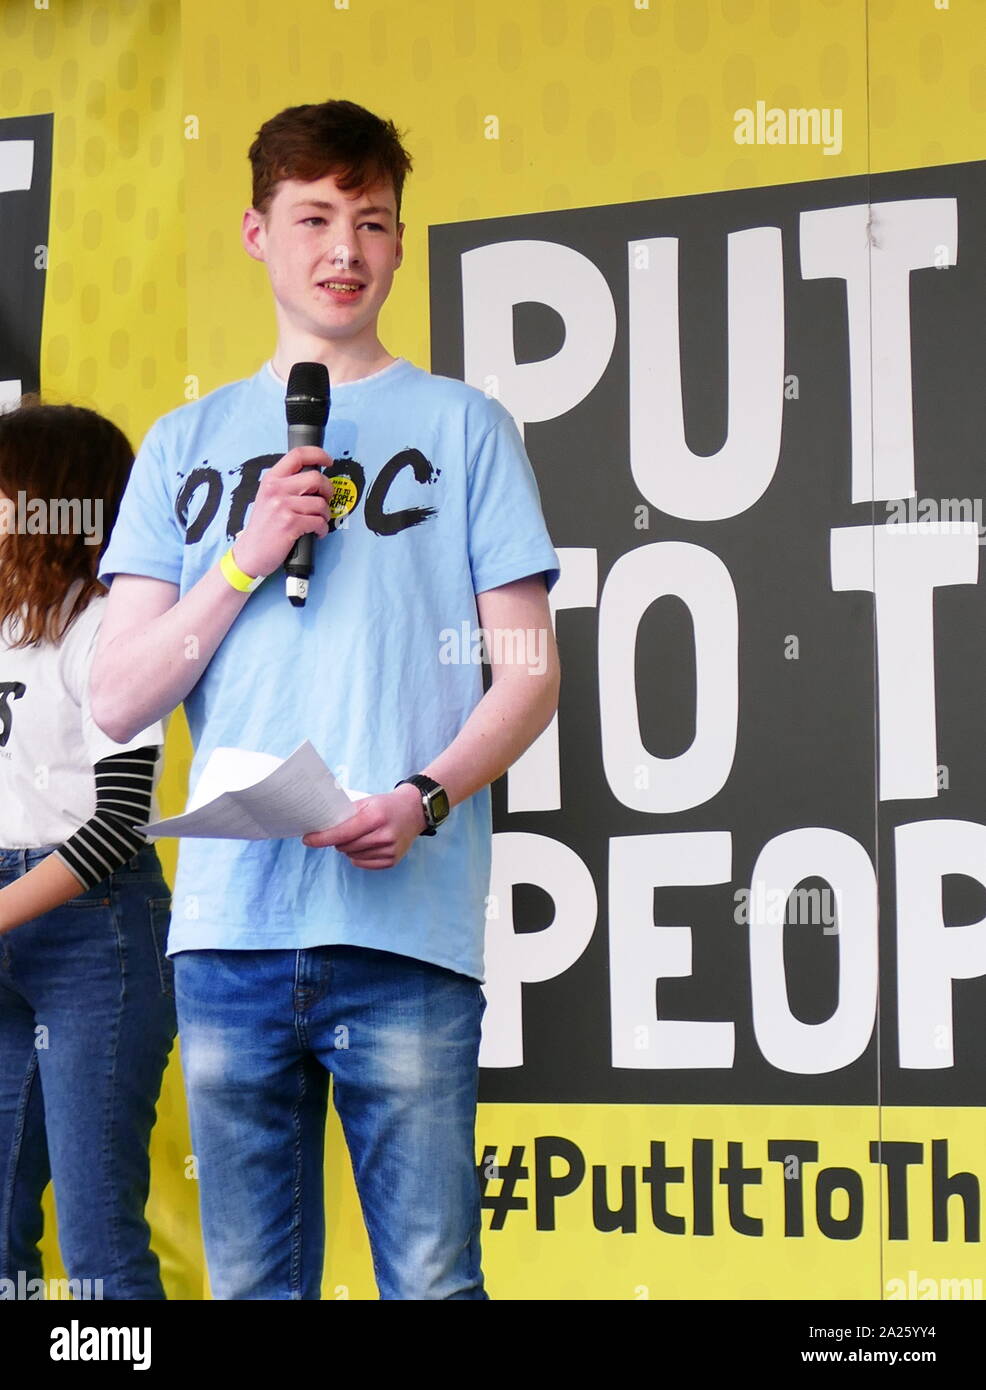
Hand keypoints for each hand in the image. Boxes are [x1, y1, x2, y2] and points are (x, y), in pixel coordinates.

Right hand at [233, 447, 337, 577]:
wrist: (250, 553)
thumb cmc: (263, 527)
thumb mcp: (268, 498)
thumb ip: (287, 485)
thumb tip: (314, 479)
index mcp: (271, 480)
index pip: (298, 455)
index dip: (318, 454)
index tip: (328, 461)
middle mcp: (276, 489)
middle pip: (316, 478)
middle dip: (328, 490)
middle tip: (326, 499)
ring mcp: (283, 506)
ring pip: (320, 503)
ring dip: (325, 514)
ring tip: (318, 521)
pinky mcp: (290, 524)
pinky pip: (319, 521)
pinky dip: (322, 529)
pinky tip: (316, 532)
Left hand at [301, 784, 426, 868]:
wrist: (414, 811)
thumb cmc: (386, 805)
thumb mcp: (366, 802)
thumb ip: (346, 815)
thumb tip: (321, 829)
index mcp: (375, 817)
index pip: (342, 833)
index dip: (322, 838)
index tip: (307, 839)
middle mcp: (384, 835)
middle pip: (345, 846)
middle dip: (338, 840)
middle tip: (346, 831)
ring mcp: (389, 850)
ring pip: (352, 856)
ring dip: (349, 849)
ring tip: (361, 836)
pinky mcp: (392, 860)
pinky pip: (362, 863)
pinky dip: (358, 856)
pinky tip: (368, 845)